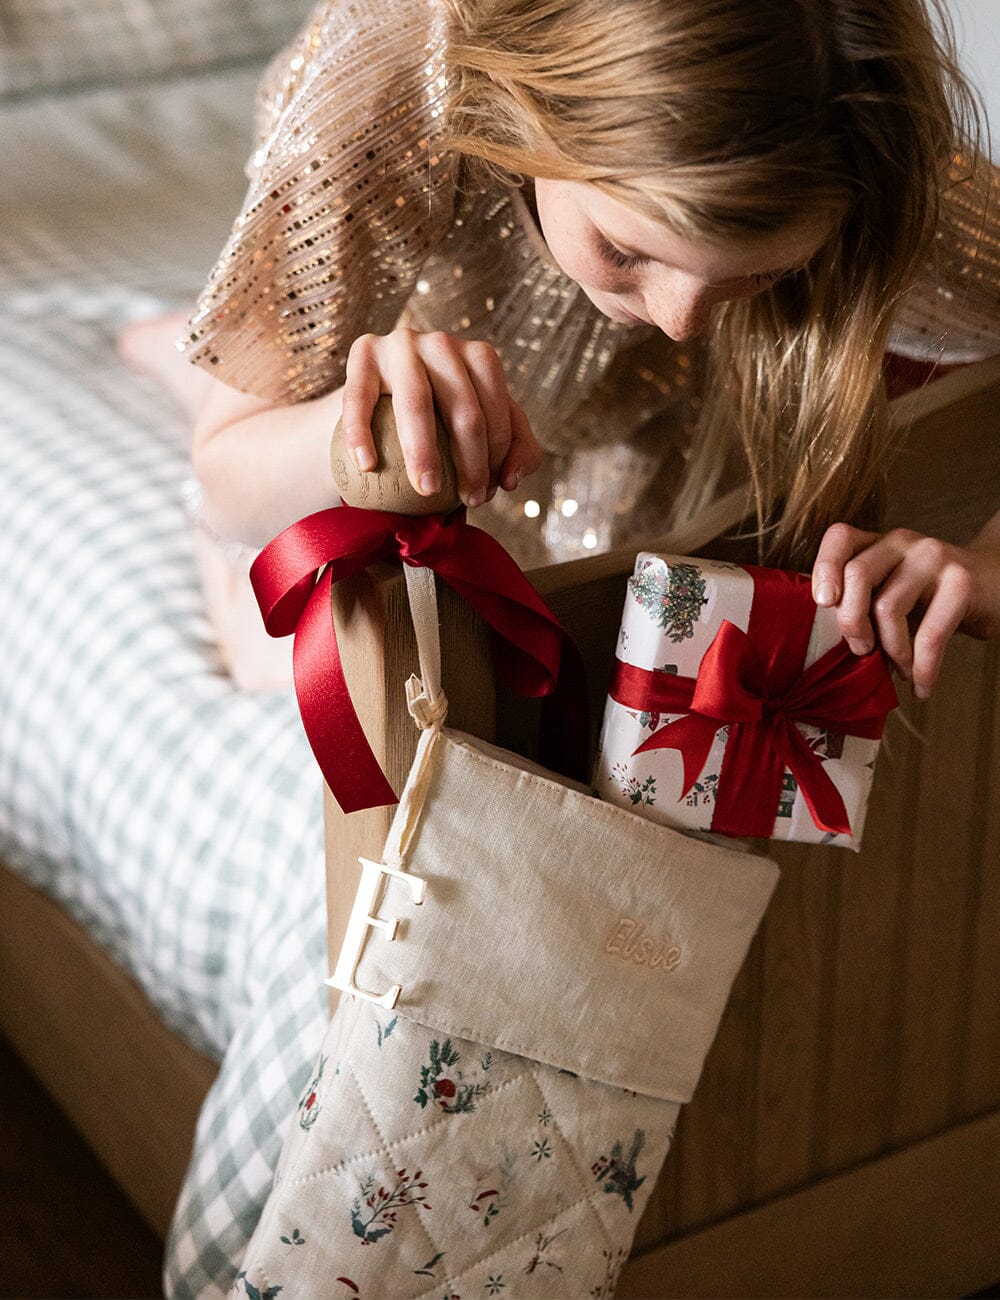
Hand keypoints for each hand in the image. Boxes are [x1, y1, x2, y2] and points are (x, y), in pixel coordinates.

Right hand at [341, 328, 542, 506]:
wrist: (383, 398)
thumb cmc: (442, 419)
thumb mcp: (486, 427)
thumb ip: (517, 450)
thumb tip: (510, 481)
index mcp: (479, 356)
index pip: (496, 409)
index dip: (496, 457)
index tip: (484, 495)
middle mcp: (442, 344)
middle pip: (462, 408)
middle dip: (471, 462)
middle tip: (467, 501)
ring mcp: (400, 345)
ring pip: (415, 402)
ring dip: (423, 452)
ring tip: (427, 490)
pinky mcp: (362, 354)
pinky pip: (358, 398)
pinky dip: (361, 433)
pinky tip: (367, 466)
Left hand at [812, 523, 999, 698]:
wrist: (996, 585)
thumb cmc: (931, 597)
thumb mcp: (892, 588)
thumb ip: (860, 599)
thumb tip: (823, 640)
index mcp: (879, 542)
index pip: (840, 537)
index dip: (824, 568)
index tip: (823, 604)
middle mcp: (903, 542)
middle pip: (857, 575)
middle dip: (851, 623)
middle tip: (861, 651)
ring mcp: (934, 558)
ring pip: (888, 606)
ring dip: (890, 651)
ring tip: (898, 671)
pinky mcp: (962, 583)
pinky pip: (930, 634)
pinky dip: (923, 668)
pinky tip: (922, 686)